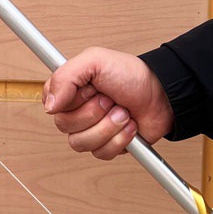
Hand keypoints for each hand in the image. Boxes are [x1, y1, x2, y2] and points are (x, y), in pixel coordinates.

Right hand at [42, 47, 174, 159]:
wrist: (162, 94)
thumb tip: (49, 106)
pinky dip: (120, 139)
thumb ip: (65, 77)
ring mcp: (91, 129)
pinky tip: (129, 125)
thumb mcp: (95, 61)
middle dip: (93, 113)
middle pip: (65, 126)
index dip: (70, 100)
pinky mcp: (107, 145)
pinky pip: (101, 153)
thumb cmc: (130, 74)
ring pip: (81, 143)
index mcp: (70, 90)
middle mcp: (77, 111)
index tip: (88, 89)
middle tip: (110, 100)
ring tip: (123, 113)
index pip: (51, 104)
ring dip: (108, 127)